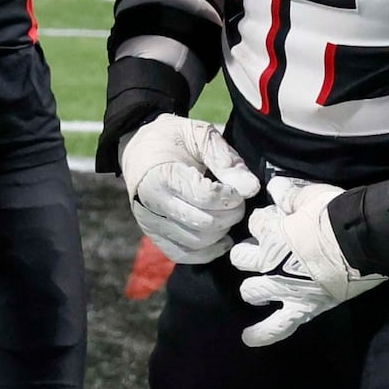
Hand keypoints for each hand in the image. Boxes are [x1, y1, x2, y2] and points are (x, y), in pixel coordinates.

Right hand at [117, 112, 259, 263]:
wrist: (138, 148)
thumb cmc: (172, 139)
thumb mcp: (199, 134)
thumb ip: (226, 160)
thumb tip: (251, 188)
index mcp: (163, 175)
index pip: (206, 197)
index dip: (232, 195)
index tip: (240, 187)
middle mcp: (152, 203)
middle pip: (204, 223)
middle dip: (231, 214)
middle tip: (238, 201)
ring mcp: (151, 222)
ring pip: (197, 241)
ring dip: (222, 231)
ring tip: (227, 213)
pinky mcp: (154, 235)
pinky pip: (183, 254)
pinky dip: (207, 251)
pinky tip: (221, 237)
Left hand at [229, 176, 382, 347]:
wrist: (364, 240)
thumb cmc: (338, 214)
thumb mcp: (311, 195)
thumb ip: (289, 193)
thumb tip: (274, 186)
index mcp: (271, 233)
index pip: (255, 225)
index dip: (265, 221)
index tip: (279, 218)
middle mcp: (269, 262)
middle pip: (242, 258)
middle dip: (250, 254)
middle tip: (267, 253)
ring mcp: (283, 288)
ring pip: (251, 291)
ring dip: (253, 288)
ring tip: (258, 289)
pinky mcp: (302, 307)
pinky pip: (278, 327)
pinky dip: (262, 334)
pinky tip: (248, 339)